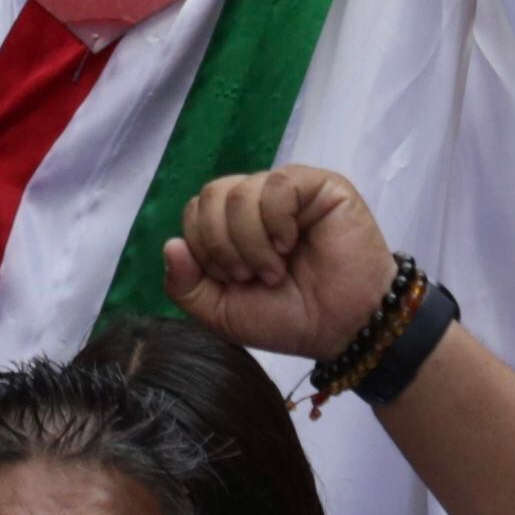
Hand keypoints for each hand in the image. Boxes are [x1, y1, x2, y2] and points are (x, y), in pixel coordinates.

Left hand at [159, 167, 397, 362]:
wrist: (344, 329)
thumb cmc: (288, 319)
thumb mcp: (222, 312)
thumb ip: (186, 286)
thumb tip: (170, 245)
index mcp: (233, 227)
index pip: (195, 211)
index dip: (203, 247)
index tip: (233, 280)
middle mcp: (258, 203)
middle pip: (210, 196)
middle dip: (222, 244)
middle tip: (251, 276)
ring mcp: (287, 191)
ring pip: (239, 192)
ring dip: (251, 241)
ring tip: (275, 268)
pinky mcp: (318, 185)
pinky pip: (276, 185)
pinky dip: (275, 222)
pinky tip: (290, 244)